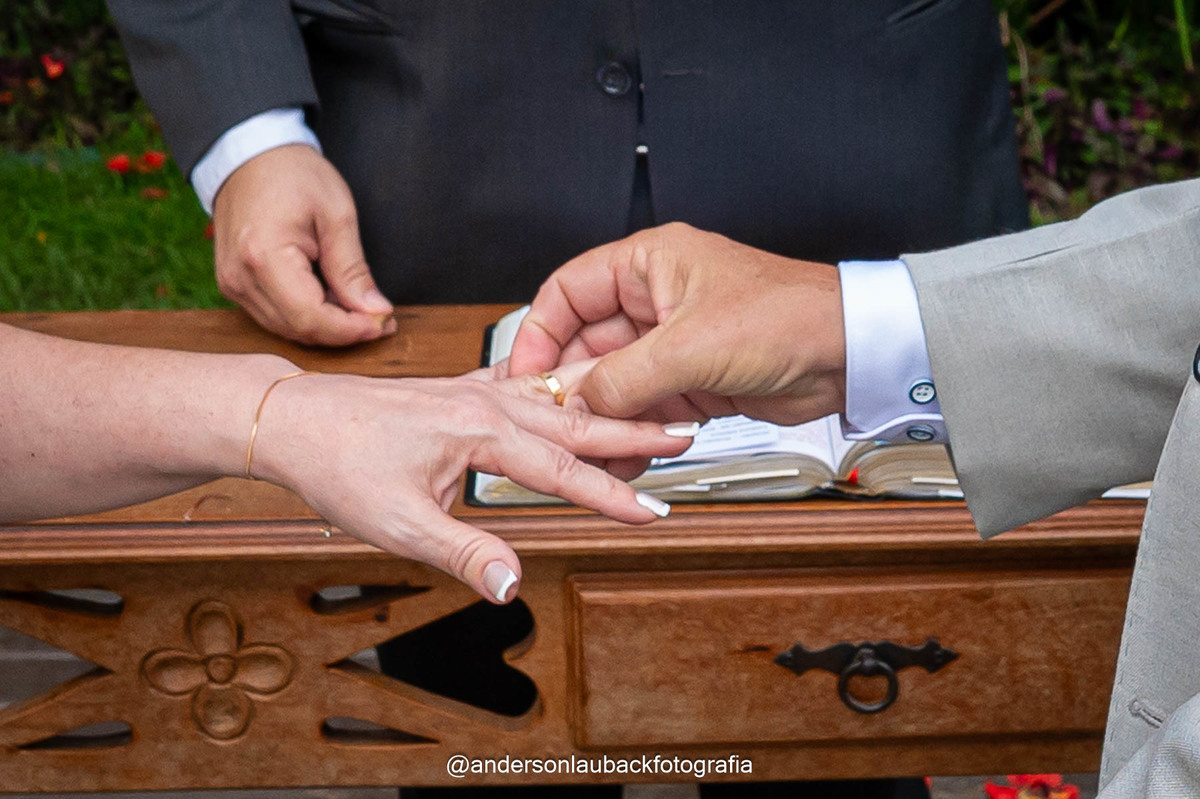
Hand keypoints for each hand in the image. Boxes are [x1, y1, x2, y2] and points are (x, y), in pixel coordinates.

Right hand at [212, 145, 395, 345]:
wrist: (248, 155)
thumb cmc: (293, 175)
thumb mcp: (337, 214)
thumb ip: (353, 269)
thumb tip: (375, 311)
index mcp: (264, 256)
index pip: (311, 318)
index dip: (351, 330)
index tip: (383, 322)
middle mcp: (240, 278)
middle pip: (299, 329)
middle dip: (344, 332)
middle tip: (381, 318)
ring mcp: (232, 284)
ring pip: (287, 329)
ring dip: (328, 327)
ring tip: (361, 308)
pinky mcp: (233, 284)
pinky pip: (275, 316)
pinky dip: (307, 316)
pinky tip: (332, 300)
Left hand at [251, 368, 692, 602]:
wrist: (292, 419)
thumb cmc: (337, 462)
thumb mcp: (398, 523)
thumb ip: (463, 553)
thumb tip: (511, 584)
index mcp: (478, 430)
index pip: (562, 469)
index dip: (612, 494)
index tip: (653, 510)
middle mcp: (484, 401)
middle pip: (576, 420)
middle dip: (633, 431)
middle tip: (683, 435)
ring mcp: (474, 391)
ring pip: (556, 399)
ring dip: (604, 408)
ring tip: (647, 410)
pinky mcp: (460, 391)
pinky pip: (526, 386)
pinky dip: (561, 390)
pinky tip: (570, 389)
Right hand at [509, 222, 846, 424]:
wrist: (849, 355)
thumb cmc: (788, 317)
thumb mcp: (690, 347)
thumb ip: (624, 379)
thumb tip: (577, 405)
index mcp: (647, 264)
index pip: (568, 292)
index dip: (539, 335)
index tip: (524, 376)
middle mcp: (654, 300)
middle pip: (587, 346)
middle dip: (572, 388)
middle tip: (554, 424)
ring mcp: (671, 343)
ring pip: (613, 383)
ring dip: (600, 416)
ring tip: (584, 449)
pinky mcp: (690, 380)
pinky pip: (643, 407)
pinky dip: (630, 431)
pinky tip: (618, 456)